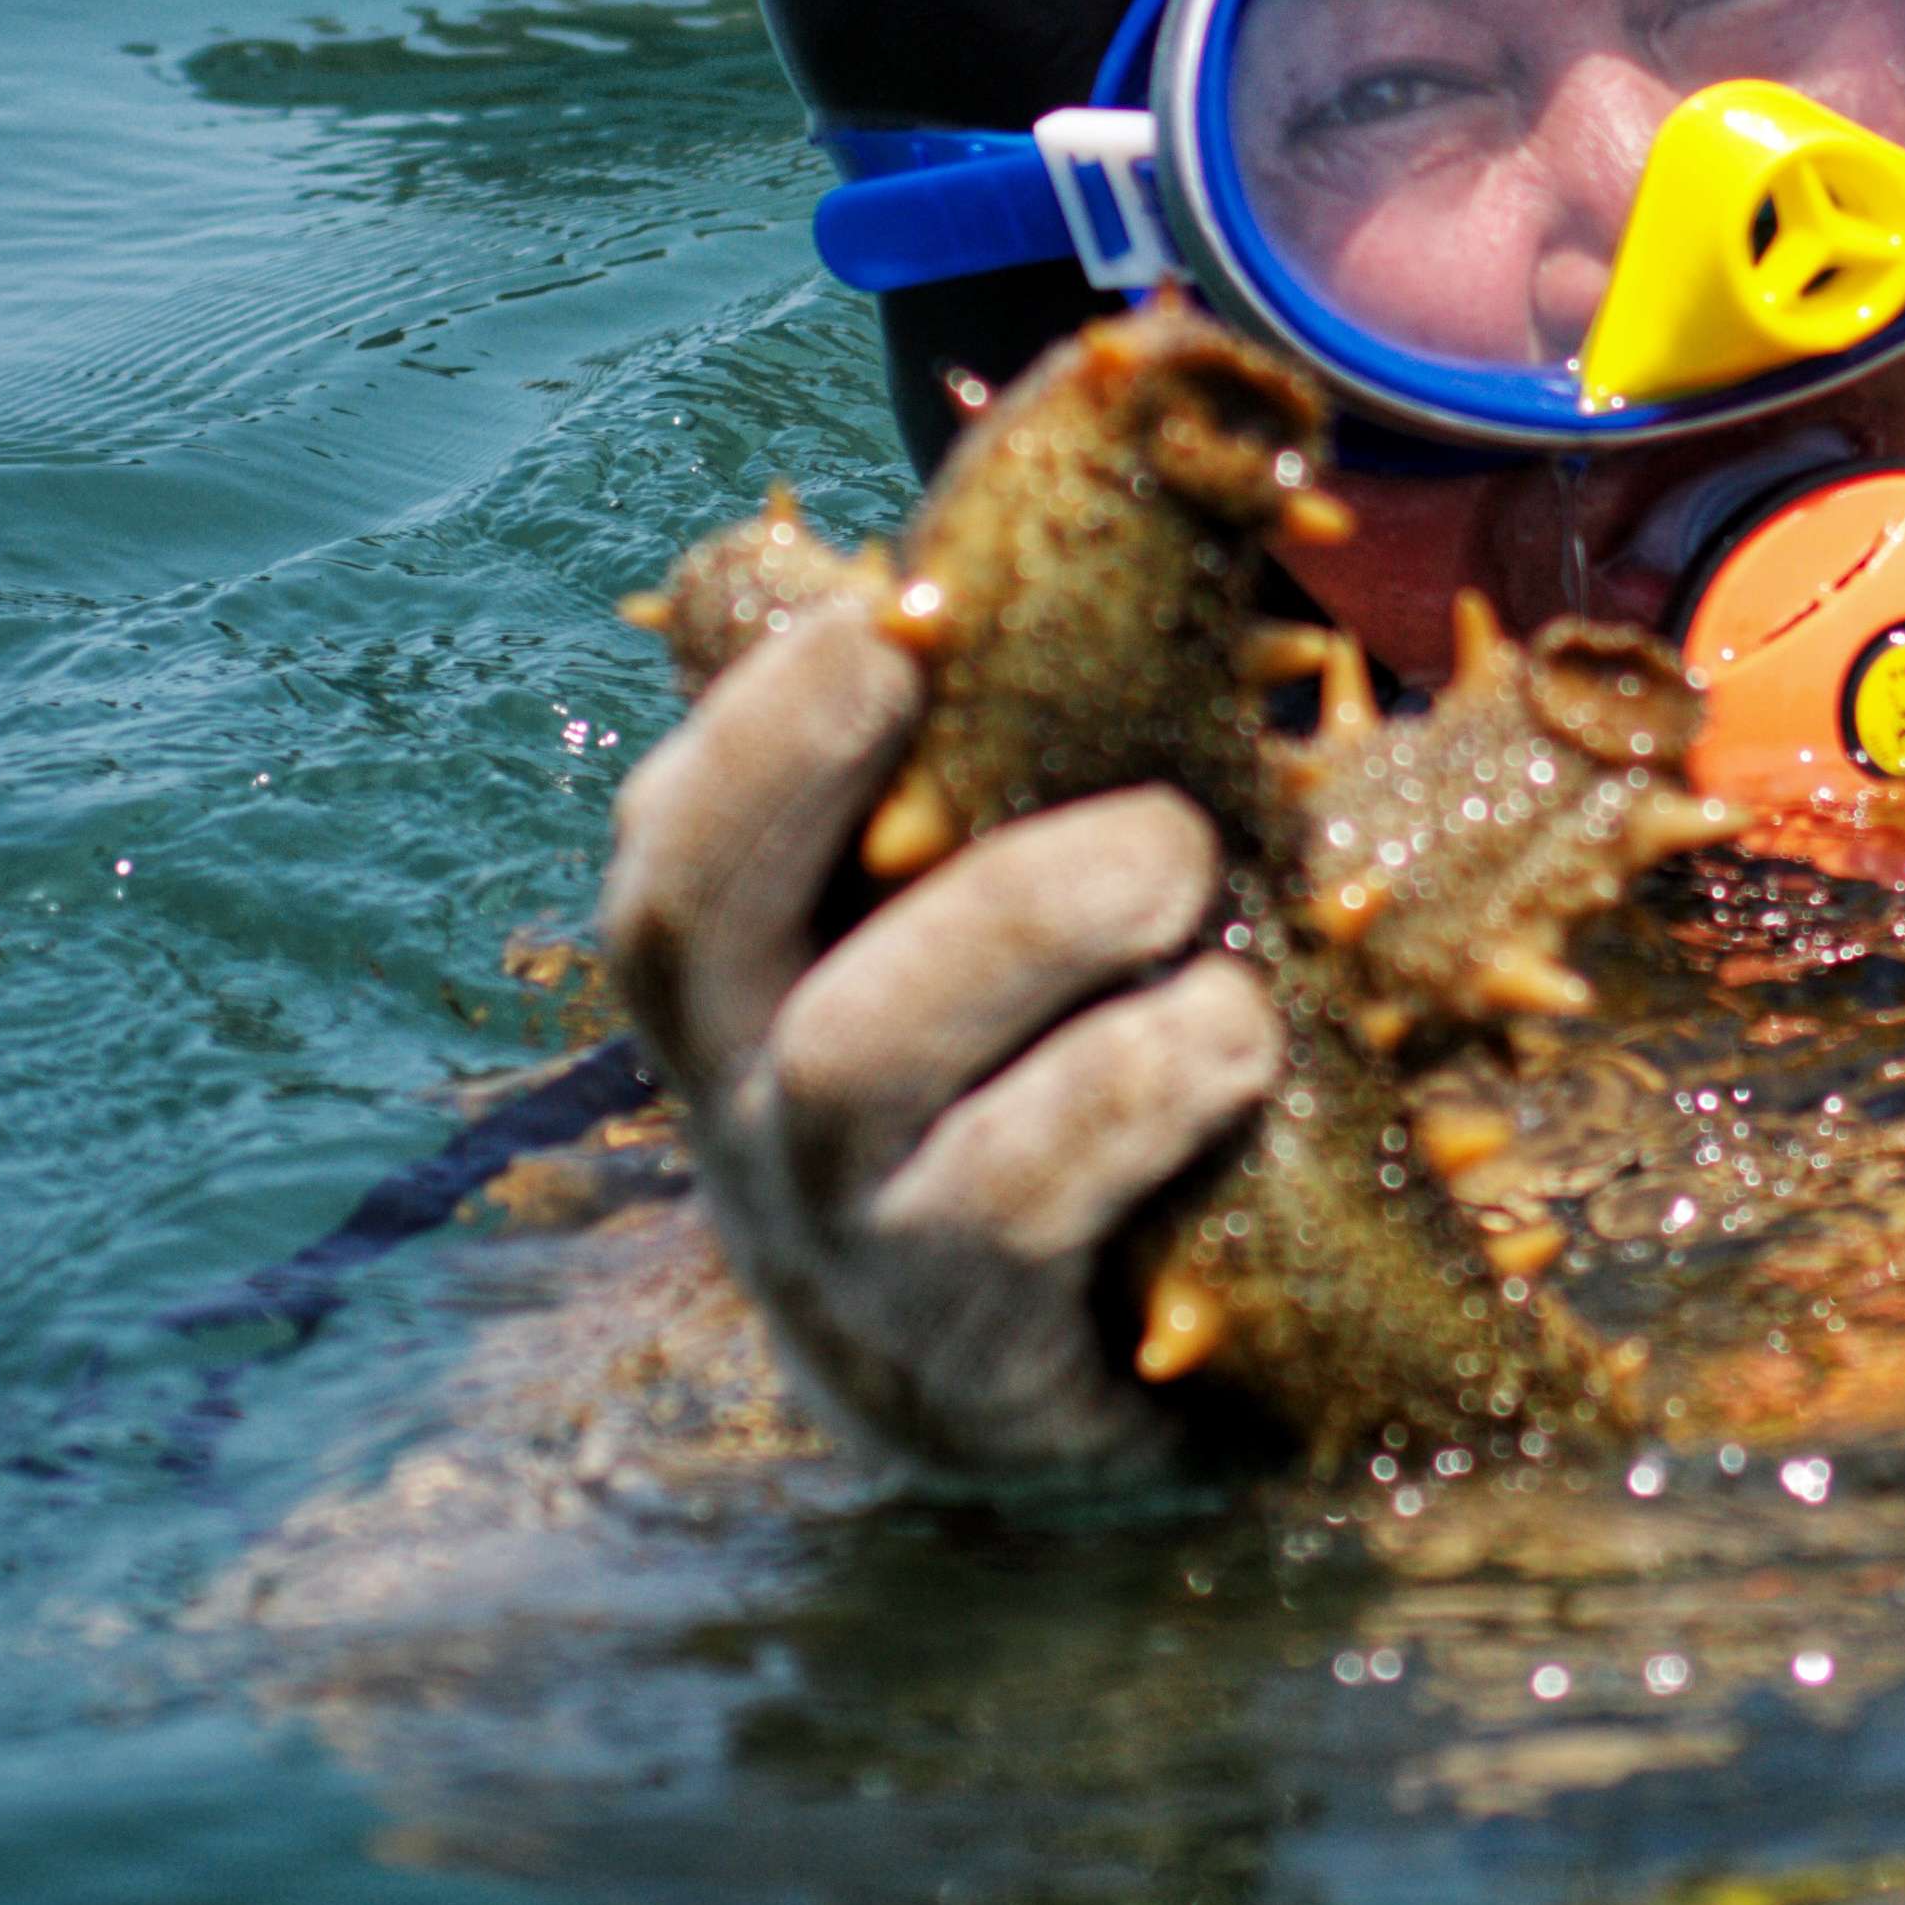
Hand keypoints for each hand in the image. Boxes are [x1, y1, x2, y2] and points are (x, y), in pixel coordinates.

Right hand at [601, 608, 1280, 1476]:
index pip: (670, 843)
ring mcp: (841, 1245)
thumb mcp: (1024, 955)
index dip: (754, 721)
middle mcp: (755, 1112)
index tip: (893, 608)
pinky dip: (1126, 1098)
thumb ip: (1033, 782)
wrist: (1117, 1418)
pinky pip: (1003, 1217)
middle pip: (687, 930)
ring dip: (1024, 926)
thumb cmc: (1074, 1108)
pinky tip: (1234, 1036)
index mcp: (758, 996)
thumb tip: (1155, 486)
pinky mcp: (964, 1364)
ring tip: (1190, 872)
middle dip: (811, 779)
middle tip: (979, 665)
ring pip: (854, 1061)